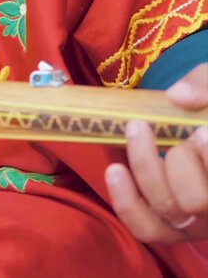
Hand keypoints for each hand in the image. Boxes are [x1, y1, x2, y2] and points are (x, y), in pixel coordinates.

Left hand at [106, 63, 207, 242]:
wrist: (203, 122)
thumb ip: (205, 86)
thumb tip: (179, 95)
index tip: (201, 131)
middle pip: (196, 201)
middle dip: (181, 161)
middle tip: (171, 130)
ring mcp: (196, 224)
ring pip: (167, 209)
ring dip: (146, 166)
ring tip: (136, 128)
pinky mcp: (168, 228)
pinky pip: (144, 226)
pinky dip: (126, 199)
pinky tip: (115, 169)